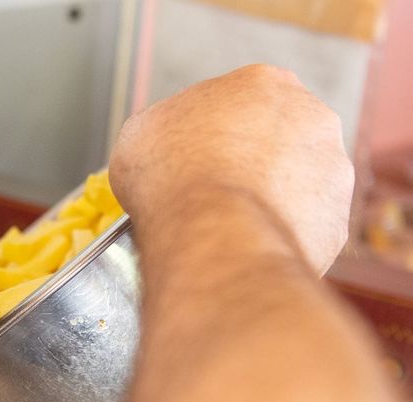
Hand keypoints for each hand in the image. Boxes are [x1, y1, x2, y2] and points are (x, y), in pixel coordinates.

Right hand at [109, 65, 352, 272]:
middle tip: (214, 190)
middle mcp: (311, 116)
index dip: (212, 133)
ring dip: (269, 199)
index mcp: (262, 83)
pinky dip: (279, 236)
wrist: (211, 233)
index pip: (239, 104)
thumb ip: (167, 127)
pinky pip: (303, 228)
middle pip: (277, 139)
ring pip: (297, 184)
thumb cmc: (173, 176)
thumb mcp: (141, 133)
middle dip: (251, 162)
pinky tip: (247, 243)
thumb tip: (167, 143)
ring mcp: (331, 170)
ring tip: (229, 223)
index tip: (194, 156)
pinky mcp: (335, 220)